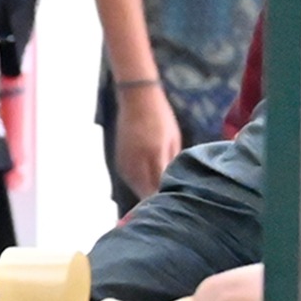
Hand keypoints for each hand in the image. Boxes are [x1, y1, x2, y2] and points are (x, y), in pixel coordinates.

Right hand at [114, 85, 183, 199]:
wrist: (136, 100)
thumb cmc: (161, 118)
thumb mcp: (174, 140)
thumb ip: (173, 163)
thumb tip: (177, 183)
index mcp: (155, 154)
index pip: (162, 186)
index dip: (170, 196)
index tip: (180, 201)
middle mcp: (137, 160)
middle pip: (148, 191)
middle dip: (159, 197)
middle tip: (173, 200)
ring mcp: (126, 162)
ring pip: (138, 189)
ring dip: (149, 192)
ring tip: (162, 194)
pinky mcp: (119, 162)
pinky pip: (131, 181)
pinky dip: (140, 185)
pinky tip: (150, 183)